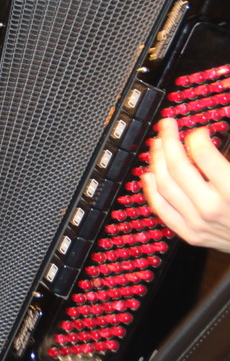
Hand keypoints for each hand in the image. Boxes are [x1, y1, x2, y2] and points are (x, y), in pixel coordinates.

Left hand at [141, 118, 229, 252]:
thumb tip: (213, 136)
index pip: (204, 155)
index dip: (197, 136)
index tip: (199, 131)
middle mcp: (211, 208)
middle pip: (178, 167)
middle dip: (169, 140)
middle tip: (167, 125)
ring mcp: (197, 223)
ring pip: (164, 186)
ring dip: (157, 160)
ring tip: (157, 144)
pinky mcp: (190, 234)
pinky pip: (162, 209)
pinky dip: (151, 190)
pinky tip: (148, 174)